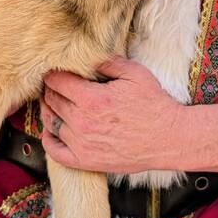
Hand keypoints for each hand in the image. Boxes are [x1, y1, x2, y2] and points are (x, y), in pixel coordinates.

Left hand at [41, 57, 185, 173]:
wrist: (169, 139)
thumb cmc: (154, 104)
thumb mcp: (135, 74)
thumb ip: (107, 62)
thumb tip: (86, 56)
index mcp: (92, 99)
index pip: (56, 81)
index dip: (54, 72)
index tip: (58, 70)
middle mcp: (82, 123)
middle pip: (51, 100)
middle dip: (51, 89)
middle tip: (57, 84)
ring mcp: (82, 144)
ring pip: (50, 122)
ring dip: (49, 110)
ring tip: (55, 102)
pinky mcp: (86, 161)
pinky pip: (54, 151)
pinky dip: (48, 138)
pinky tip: (53, 129)